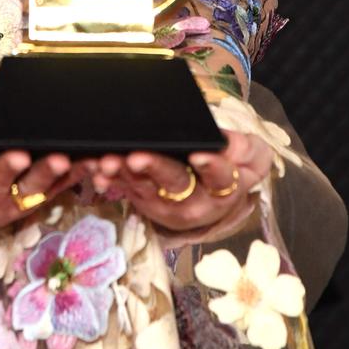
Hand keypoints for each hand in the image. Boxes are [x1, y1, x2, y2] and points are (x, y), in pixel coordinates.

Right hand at [0, 92, 90, 228]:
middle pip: (1, 188)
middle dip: (13, 171)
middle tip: (25, 155)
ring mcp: (12, 204)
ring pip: (32, 191)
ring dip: (49, 176)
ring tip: (63, 158)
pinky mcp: (35, 199)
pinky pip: (57, 189)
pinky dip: (74, 175)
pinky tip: (88, 160)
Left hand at [91, 131, 272, 234]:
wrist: (217, 191)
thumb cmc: (233, 165)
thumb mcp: (252, 157)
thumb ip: (246, 149)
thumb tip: (228, 144)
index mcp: (223, 188)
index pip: (220, 178)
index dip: (210, 166)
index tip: (198, 155)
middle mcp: (194, 202)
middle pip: (174, 184)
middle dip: (153, 169)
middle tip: (136, 157)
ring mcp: (166, 204)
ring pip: (143, 189)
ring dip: (122, 174)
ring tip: (107, 161)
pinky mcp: (144, 202)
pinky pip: (124, 190)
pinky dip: (110, 180)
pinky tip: (97, 171)